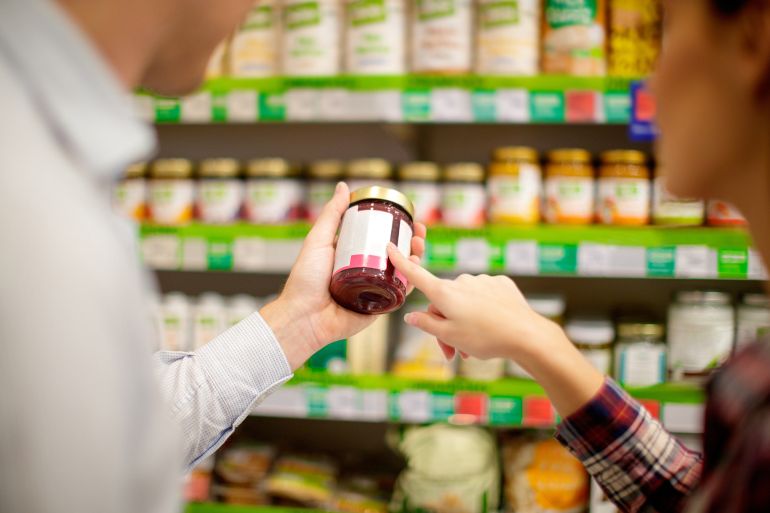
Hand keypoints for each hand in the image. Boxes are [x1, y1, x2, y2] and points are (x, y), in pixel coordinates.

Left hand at [261, 183, 426, 369]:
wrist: (303, 317)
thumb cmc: (305, 280)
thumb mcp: (318, 241)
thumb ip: (331, 215)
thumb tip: (344, 187)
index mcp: (351, 254)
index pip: (379, 236)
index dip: (396, 226)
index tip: (409, 216)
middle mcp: (364, 270)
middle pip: (395, 252)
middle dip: (411, 241)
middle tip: (420, 231)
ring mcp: (373, 288)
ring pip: (401, 271)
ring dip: (415, 258)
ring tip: (419, 247)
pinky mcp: (379, 306)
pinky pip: (398, 293)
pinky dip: (411, 282)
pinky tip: (416, 269)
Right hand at [387, 243, 554, 360]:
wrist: (525, 335)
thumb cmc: (485, 338)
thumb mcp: (450, 336)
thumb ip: (427, 324)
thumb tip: (410, 316)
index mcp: (445, 293)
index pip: (417, 275)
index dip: (401, 261)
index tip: (389, 246)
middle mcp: (461, 281)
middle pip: (443, 301)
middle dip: (444, 324)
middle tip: (453, 352)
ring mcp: (482, 281)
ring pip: (464, 301)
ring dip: (463, 320)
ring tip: (474, 345)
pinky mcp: (500, 284)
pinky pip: (483, 295)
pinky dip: (482, 310)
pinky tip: (492, 325)